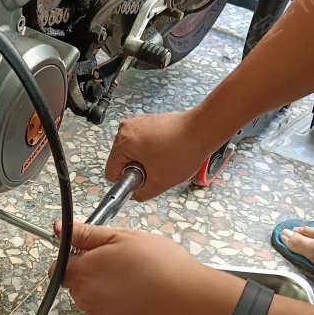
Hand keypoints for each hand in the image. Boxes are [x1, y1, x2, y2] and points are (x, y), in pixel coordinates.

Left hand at [55, 222, 242, 314]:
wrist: (191, 300)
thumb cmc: (163, 266)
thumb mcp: (124, 237)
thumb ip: (87, 233)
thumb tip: (60, 228)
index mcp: (84, 272)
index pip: (59, 267)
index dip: (75, 258)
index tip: (92, 254)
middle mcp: (86, 299)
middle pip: (75, 285)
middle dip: (91, 274)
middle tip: (121, 265)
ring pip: (91, 301)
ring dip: (104, 292)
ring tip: (133, 282)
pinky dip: (117, 309)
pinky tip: (138, 298)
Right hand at [104, 109, 219, 200]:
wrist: (202, 130)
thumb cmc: (183, 150)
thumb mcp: (159, 183)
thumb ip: (141, 194)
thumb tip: (135, 194)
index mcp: (123, 142)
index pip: (111, 171)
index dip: (126, 181)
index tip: (142, 179)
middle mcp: (126, 129)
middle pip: (120, 160)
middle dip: (136, 168)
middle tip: (156, 168)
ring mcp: (137, 122)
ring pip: (132, 151)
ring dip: (144, 158)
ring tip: (162, 158)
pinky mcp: (147, 120)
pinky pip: (141, 140)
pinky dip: (150, 148)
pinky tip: (166, 150)